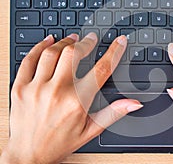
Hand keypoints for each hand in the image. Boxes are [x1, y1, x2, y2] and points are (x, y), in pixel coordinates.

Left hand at [1, 33, 142, 163]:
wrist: (28, 155)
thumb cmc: (59, 143)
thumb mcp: (91, 130)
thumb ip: (114, 113)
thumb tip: (134, 103)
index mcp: (77, 102)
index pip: (102, 69)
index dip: (114, 52)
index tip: (119, 41)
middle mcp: (56, 92)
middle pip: (74, 54)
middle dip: (86, 42)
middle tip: (91, 38)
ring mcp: (36, 88)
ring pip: (52, 53)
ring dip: (65, 42)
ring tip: (73, 39)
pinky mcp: (20, 88)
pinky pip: (29, 59)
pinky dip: (40, 47)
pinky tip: (48, 42)